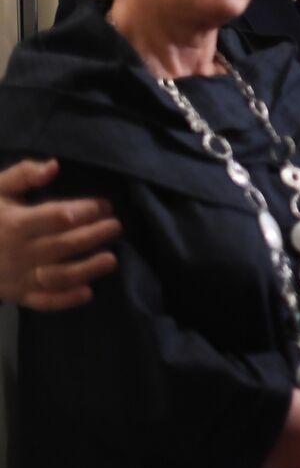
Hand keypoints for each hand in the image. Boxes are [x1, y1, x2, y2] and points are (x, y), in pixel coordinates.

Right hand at [0, 159, 119, 309]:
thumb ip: (23, 174)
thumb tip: (53, 166)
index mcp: (15, 224)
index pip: (55, 217)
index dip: (84, 211)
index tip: (105, 205)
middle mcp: (18, 252)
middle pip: (63, 245)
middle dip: (93, 235)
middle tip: (116, 226)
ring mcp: (18, 277)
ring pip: (57, 276)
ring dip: (87, 269)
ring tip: (111, 259)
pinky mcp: (19, 295)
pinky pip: (43, 301)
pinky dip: (65, 300)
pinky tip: (89, 293)